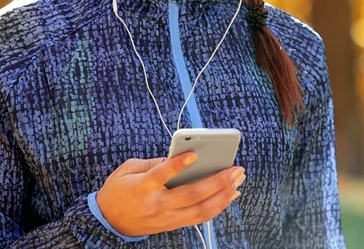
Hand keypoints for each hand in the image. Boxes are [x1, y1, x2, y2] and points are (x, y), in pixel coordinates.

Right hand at [96, 152, 245, 235]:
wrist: (107, 221)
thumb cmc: (118, 190)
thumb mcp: (127, 169)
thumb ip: (151, 162)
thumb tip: (176, 157)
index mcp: (143, 187)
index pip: (163, 174)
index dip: (178, 165)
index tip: (195, 154)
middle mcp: (157, 204)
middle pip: (191, 195)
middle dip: (216, 182)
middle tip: (235, 169)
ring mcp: (166, 218)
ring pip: (200, 211)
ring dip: (222, 196)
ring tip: (238, 181)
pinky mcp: (171, 225)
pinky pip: (198, 218)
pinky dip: (216, 207)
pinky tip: (228, 196)